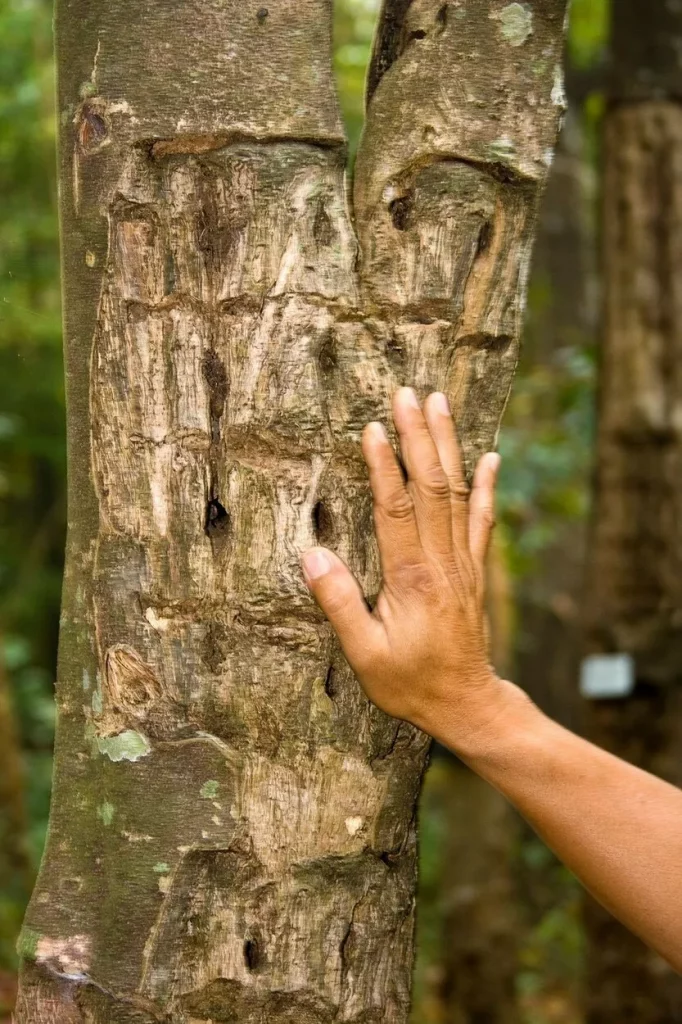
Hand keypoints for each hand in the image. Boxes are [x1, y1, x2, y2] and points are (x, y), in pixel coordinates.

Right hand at [301, 387, 513, 751]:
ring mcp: (463, 563)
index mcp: (411, 578)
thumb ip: (338, 604)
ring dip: (448, 446)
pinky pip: (482, 520)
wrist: (467, 704)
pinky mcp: (474, 570)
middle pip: (431, 487)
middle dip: (418, 436)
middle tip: (407, 393)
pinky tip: (490, 456)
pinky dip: (486, 486)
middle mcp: (442, 562)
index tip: (373, 427)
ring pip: (457, 493)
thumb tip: (312, 555)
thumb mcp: (364, 655)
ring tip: (440, 403)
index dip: (385, 466)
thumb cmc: (410, 683)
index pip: (396, 510)